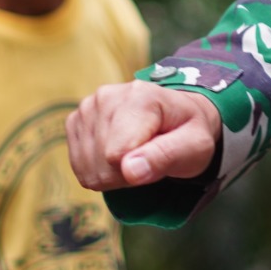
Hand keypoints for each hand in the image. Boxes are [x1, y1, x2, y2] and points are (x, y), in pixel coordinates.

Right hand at [66, 82, 222, 190]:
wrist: (177, 116)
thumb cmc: (189, 132)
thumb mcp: (195, 147)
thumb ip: (166, 157)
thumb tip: (130, 171)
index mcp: (140, 97)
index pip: (116, 155)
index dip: (137, 171)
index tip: (157, 158)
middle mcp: (107, 96)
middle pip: (101, 164)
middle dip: (126, 174)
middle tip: (149, 158)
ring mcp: (88, 106)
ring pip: (87, 168)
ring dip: (112, 174)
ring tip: (135, 154)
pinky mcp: (76, 119)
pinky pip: (77, 165)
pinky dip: (97, 169)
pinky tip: (117, 154)